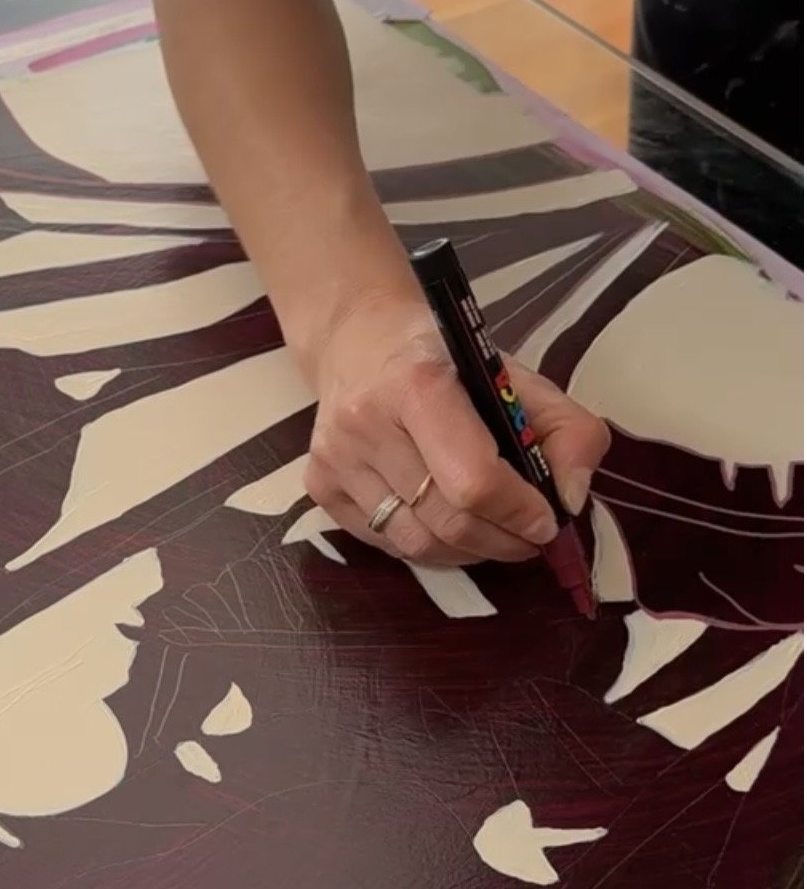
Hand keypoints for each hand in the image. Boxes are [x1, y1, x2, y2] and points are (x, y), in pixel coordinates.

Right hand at [302, 290, 610, 564]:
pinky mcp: (319, 484)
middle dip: (502, 541)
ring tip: (491, 534)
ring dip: (467, 551)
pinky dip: (425, 546)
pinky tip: (442, 522)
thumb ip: (567, 430)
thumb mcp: (516, 375)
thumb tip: (570, 500)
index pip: (473, 480)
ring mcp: (335, 458)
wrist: (358, 338)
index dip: (518, 512)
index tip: (547, 519)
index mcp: (417, 384)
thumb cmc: (444, 357)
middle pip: (445, 520)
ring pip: (414, 543)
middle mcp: (365, 423)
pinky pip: (383, 543)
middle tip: (529, 538)